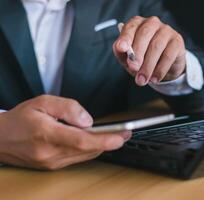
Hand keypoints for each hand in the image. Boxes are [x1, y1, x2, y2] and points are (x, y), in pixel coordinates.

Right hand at [0, 95, 130, 169]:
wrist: (0, 138)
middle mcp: (51, 153)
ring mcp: (52, 162)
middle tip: (125, 133)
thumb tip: (88, 120)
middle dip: (110, 142)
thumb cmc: (20, 118)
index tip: (122, 136)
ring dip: (102, 146)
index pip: (82, 141)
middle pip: (88, 150)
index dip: (105, 140)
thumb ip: (68, 108)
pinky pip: (78, 158)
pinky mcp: (53, 166)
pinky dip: (90, 150)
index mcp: (47, 134)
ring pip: (85, 156)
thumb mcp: (42, 102)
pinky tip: (97, 142)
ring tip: (116, 136)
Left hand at [113, 16, 185, 85]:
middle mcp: (152, 23)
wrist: (163, 67)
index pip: (130, 27)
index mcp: (137, 24)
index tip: (121, 48)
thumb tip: (120, 50)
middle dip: (137, 53)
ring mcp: (166, 30)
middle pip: (144, 35)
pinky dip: (160, 69)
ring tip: (142, 80)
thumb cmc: (143, 58)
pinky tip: (155, 79)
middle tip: (133, 68)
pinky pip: (168, 55)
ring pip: (156, 46)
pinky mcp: (177, 41)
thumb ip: (123, 54)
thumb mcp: (129, 58)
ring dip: (148, 66)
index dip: (125, 38)